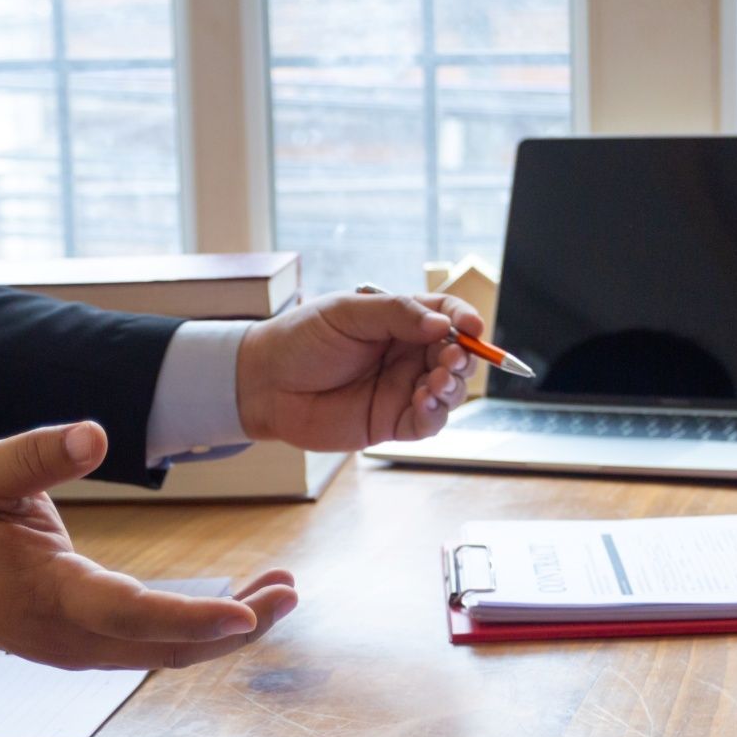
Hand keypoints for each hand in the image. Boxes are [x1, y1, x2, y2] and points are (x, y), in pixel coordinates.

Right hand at [0, 421, 297, 669]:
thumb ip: (37, 454)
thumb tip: (93, 434)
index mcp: (48, 596)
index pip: (130, 615)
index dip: (190, 617)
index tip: (244, 611)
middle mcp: (71, 638)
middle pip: (167, 648)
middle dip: (235, 628)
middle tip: (290, 592)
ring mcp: (82, 651)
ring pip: (168, 654)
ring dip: (229, 631)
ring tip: (283, 593)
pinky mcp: (92, 647)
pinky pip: (157, 647)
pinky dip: (204, 630)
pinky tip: (244, 603)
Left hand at [234, 290, 482, 450]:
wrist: (265, 382)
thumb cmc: (302, 339)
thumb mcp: (347, 313)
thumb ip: (396, 314)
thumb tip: (442, 324)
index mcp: (401, 321)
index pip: (448, 315)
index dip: (466, 320)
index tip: (471, 327)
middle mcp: (408, 355)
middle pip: (457, 356)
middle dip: (463, 358)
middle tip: (450, 359)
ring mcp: (402, 389)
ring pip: (449, 391)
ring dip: (453, 387)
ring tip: (435, 382)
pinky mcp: (391, 422)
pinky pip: (427, 423)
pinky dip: (434, 414)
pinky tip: (424, 402)